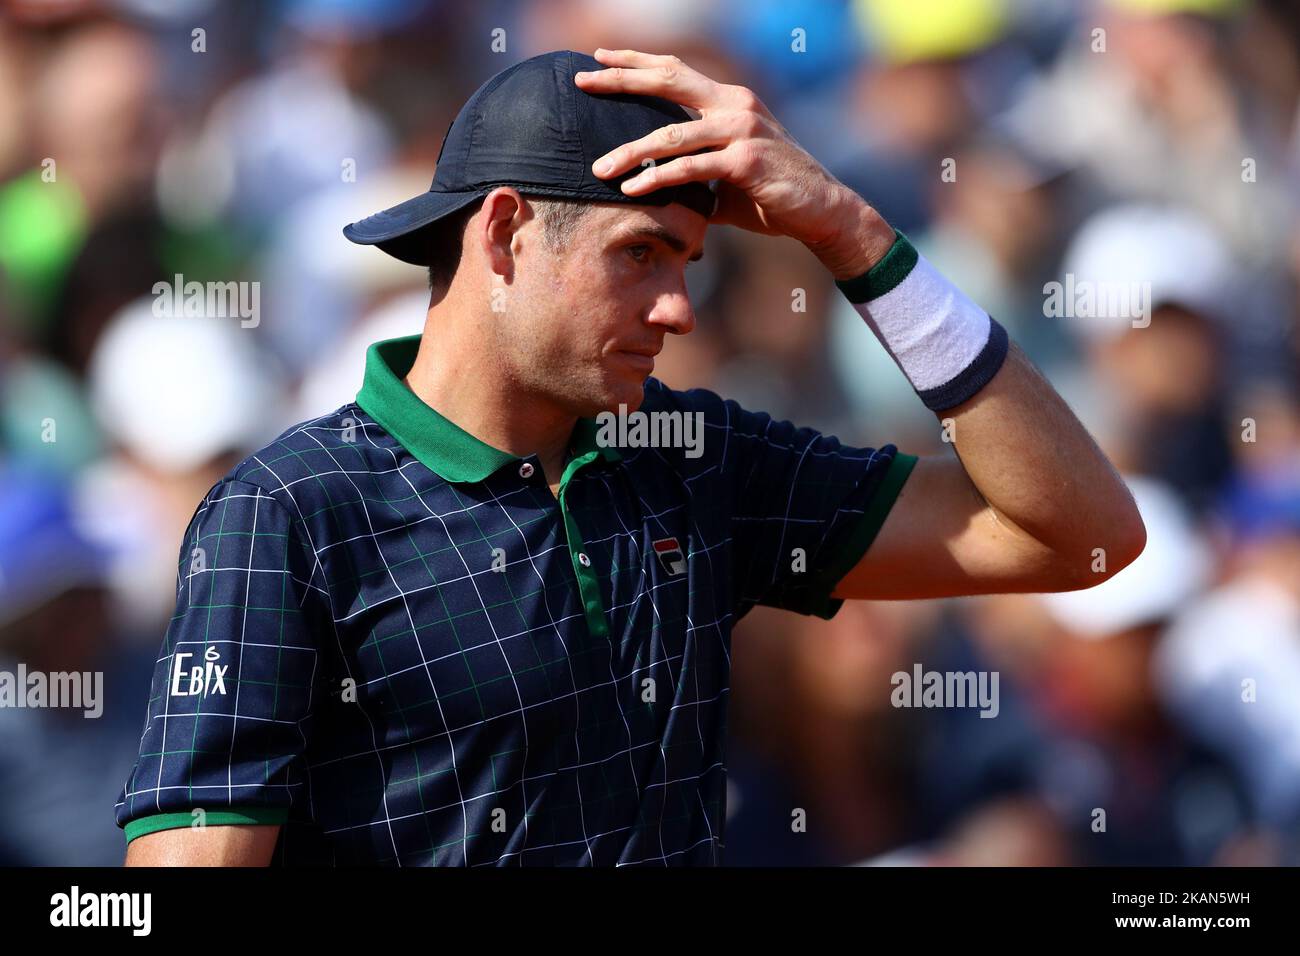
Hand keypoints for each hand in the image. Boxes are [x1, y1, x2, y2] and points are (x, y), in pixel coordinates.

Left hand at [574, 48, 894, 277]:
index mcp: (729, 100)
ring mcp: (742, 129)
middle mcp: (734, 104)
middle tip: (582, 81)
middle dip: (621, 79)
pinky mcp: (746, 160)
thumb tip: (661, 192)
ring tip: (598, 168)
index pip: (676, 70)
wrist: (821, 211)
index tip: (598, 59)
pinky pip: (692, 168)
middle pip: (668, 80)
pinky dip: (658, 178)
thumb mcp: (726, 177)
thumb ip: (694, 176)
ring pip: (671, 132)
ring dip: (630, 150)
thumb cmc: (772, 196)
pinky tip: (632, 189)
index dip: (637, 62)